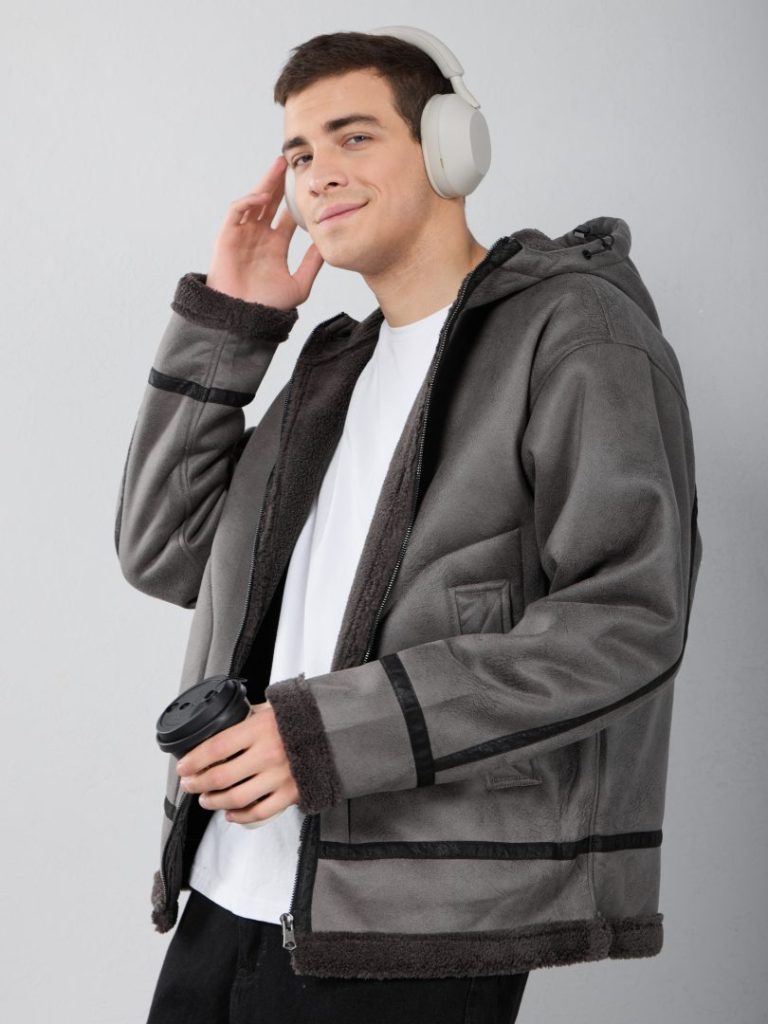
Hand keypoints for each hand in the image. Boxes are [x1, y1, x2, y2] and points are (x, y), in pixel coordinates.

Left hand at [176, 701, 298, 824]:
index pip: (216, 748)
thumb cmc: (303, 717)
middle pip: (221, 777)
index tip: (183, 767)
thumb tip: (223, 725)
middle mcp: (268, 754)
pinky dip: (241, 817)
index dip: (194, 760)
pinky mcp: (292, 793)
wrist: (338, 731)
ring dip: (215, 801)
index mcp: (260, 729)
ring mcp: (280, 776)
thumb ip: (248, 717)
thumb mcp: (272, 708)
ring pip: (237, 798)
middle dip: (198, 783)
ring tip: (206, 799)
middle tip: (189, 785)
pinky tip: (231, 814)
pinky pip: (260, 812)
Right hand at [206, 154, 323, 308]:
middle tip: (293, 164)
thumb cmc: (268, 307)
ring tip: (279, 166)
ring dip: (265, 183)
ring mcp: (242, 234)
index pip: (286, 217)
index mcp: (274, 246)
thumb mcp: (299, 284)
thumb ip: (312, 264)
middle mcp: (258, 237)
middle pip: (270, 202)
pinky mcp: (227, 235)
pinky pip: (237, 211)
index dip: (296, 201)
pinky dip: (248, 201)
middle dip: (280, 183)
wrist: (244, 318)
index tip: (310, 186)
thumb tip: (326, 244)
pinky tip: (262, 197)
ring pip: (255, 201)